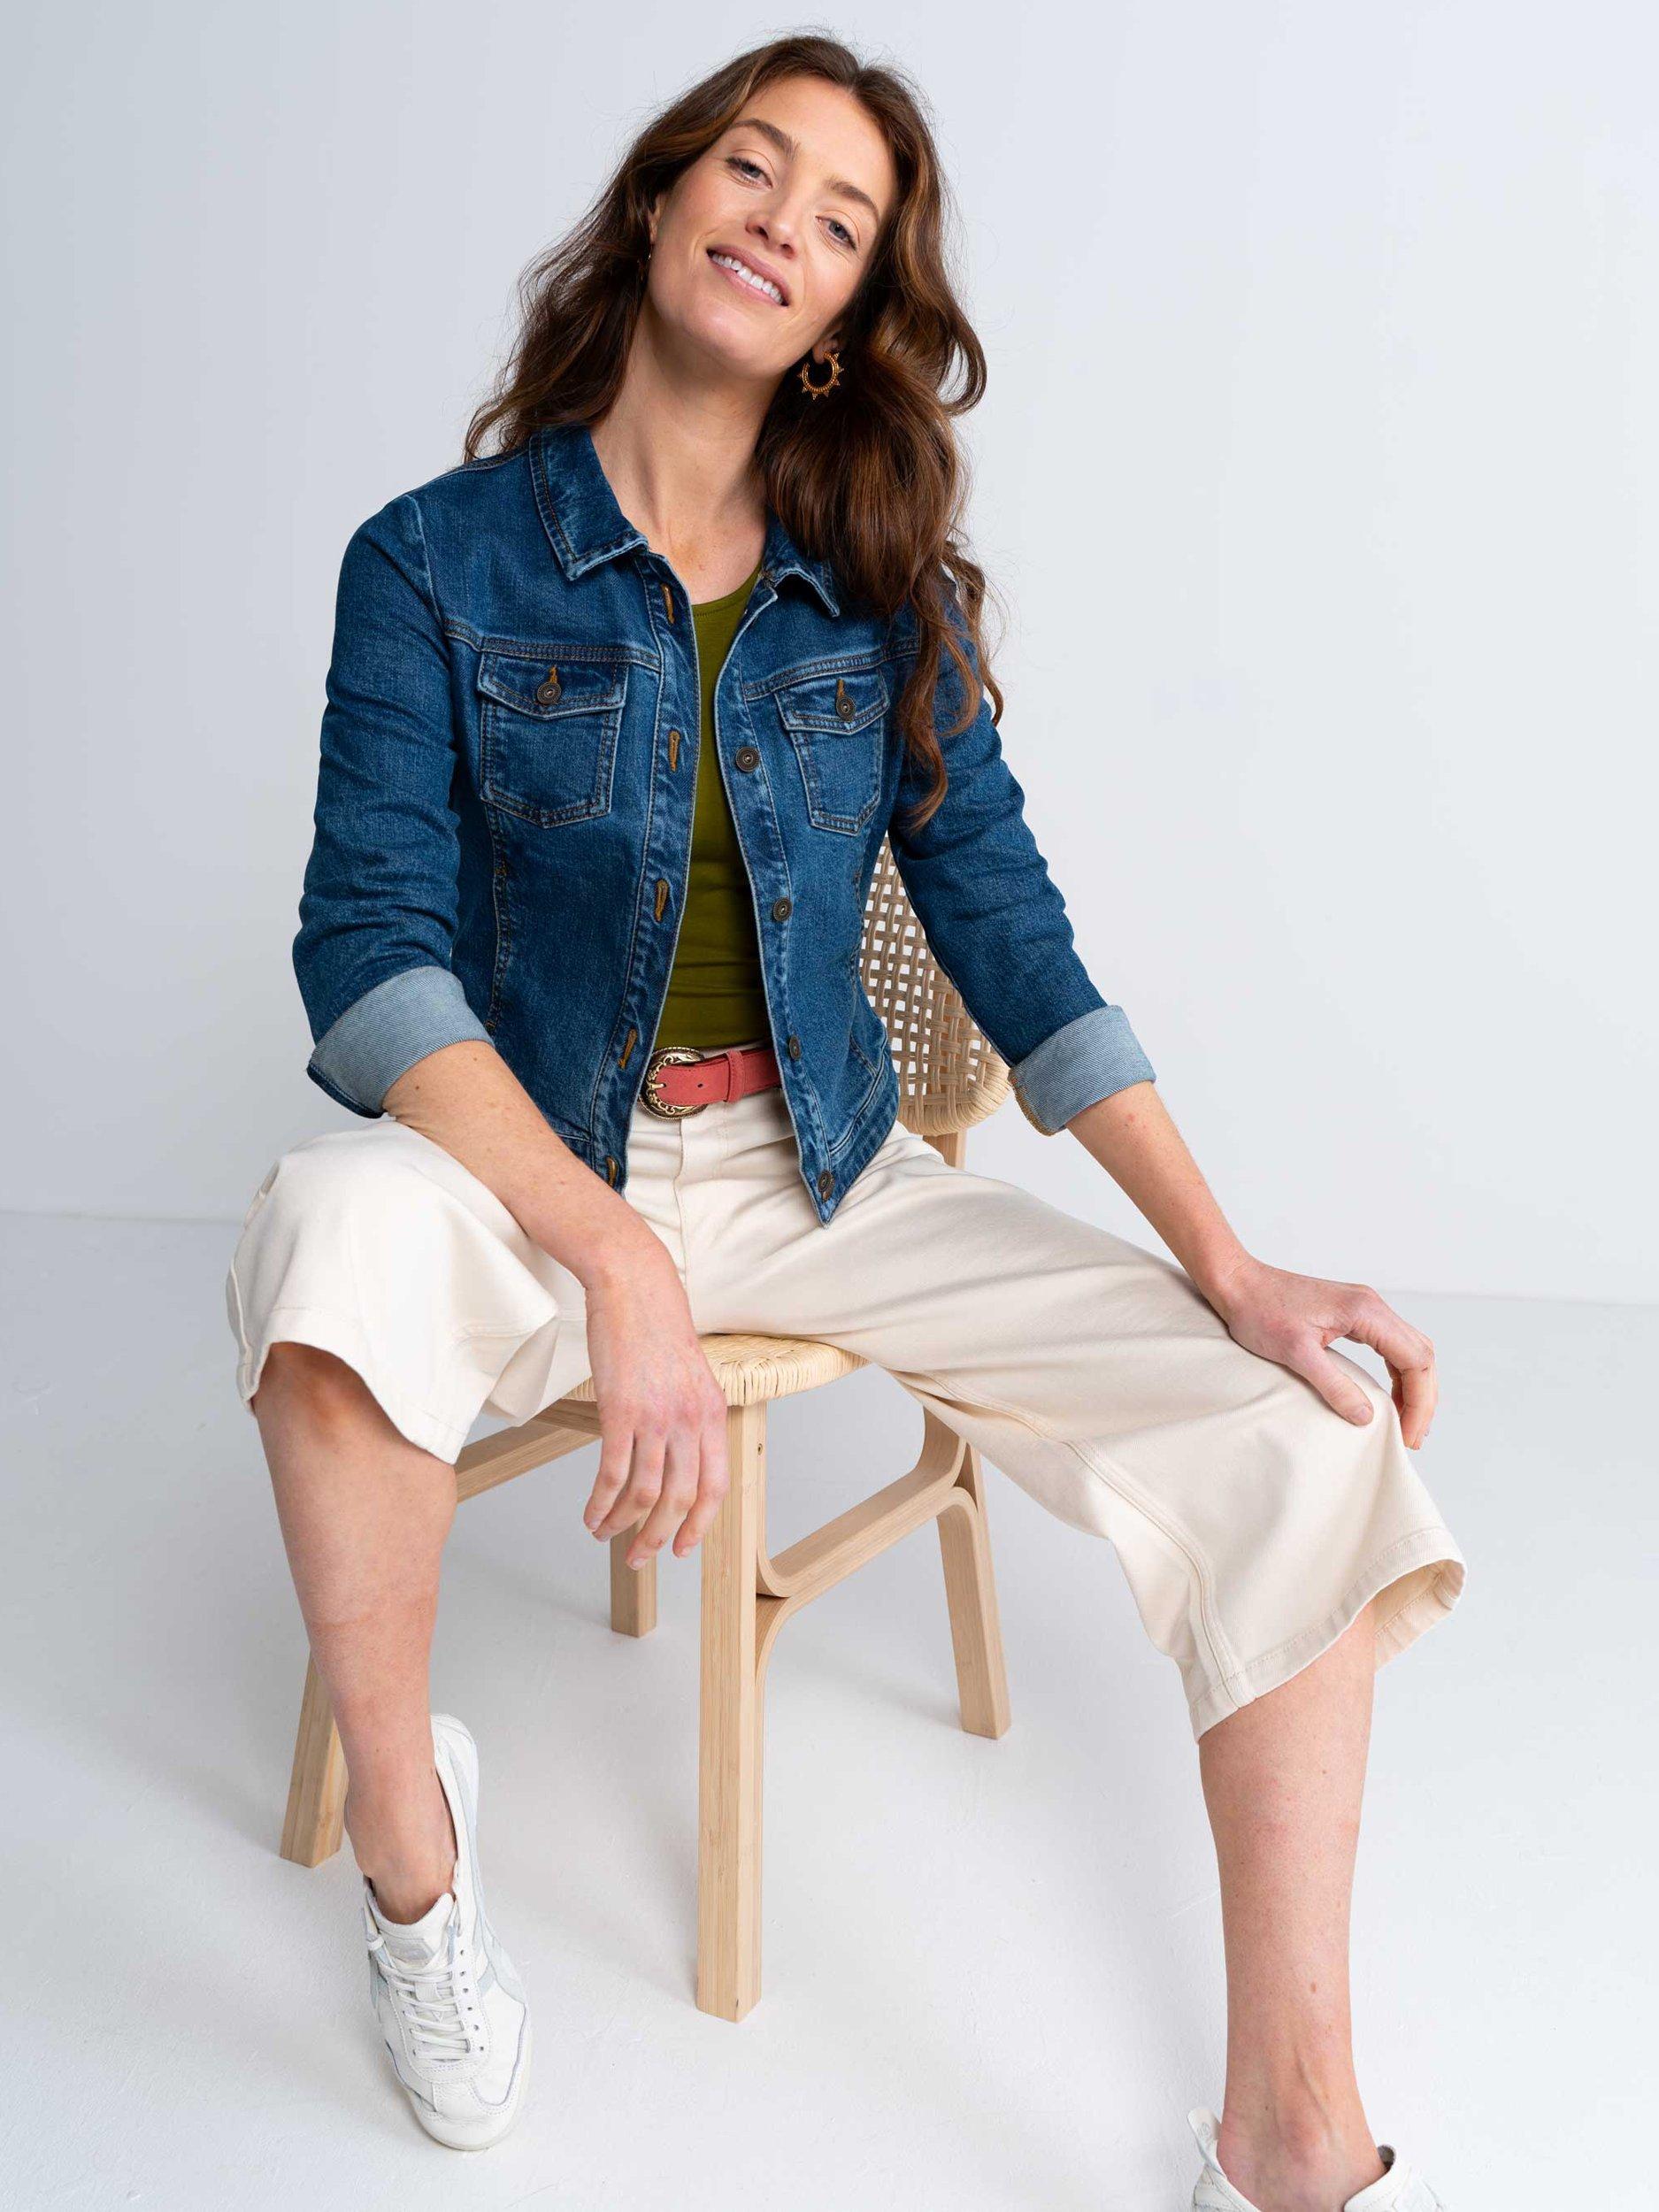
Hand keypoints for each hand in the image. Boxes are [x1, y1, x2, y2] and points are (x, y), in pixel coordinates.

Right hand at [578, 1236, 729, 1565]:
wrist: (633, 1286)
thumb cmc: (657, 1327)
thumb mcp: (691, 1375)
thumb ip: (692, 1416)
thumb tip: (679, 1458)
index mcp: (713, 1413)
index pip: (716, 1486)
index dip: (699, 1524)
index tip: (683, 1548)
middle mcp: (691, 1420)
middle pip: (679, 1499)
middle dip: (657, 1538)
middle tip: (639, 1556)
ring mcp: (657, 1417)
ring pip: (643, 1494)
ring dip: (622, 1524)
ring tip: (604, 1534)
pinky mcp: (620, 1411)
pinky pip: (612, 1474)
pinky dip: (600, 1503)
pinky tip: (590, 1513)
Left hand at [1199, 1254, 1436, 1448]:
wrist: (1237, 1283)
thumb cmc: (1259, 1311)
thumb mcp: (1296, 1353)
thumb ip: (1334, 1385)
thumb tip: (1366, 1417)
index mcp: (1366, 1312)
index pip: (1416, 1360)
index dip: (1419, 1402)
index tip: (1408, 1434)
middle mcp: (1373, 1306)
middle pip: (1421, 1355)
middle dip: (1422, 1399)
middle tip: (1411, 1437)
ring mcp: (1365, 1308)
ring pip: (1409, 1350)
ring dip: (1413, 1387)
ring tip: (1406, 1423)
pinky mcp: (1352, 1314)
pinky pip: (1390, 1346)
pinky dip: (1397, 1374)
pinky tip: (1390, 1396)